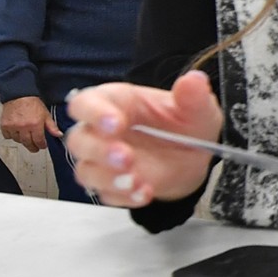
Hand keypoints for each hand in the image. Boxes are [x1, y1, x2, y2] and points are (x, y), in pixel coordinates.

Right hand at [0, 96, 58, 152]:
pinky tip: (16, 133)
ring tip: (26, 137)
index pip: (38, 140)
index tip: (42, 146)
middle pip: (27, 143)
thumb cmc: (33, 103)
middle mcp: (24, 126)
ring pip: (17, 140)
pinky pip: (7, 136)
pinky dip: (12, 136)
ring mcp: (13, 126)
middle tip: (34, 148)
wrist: (19, 95)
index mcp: (35, 124)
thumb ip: (52, 126)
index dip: (41, 145)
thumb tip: (59, 134)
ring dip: (22, 140)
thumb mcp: (46, 114)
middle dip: (32, 147)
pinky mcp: (4, 125)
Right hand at [63, 71, 221, 205]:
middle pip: (79, 139)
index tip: (115, 123)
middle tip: (126, 158)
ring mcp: (102, 161)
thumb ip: (194, 95)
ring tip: (135, 181)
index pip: (87, 102)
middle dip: (99, 150)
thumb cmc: (186, 125)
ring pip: (86, 170)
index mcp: (116, 102)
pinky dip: (124, 197)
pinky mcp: (109, 185)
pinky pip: (105, 194)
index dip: (95, 113)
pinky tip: (144, 193)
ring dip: (108, 178)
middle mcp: (101, 131)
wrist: (194, 159)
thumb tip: (194, 79)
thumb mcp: (198, 108)